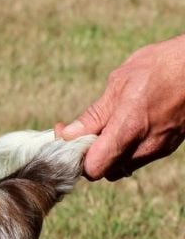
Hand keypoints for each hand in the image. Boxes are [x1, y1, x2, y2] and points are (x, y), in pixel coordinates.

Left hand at [59, 34, 184, 180]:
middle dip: (91, 156)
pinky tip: (128, 127)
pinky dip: (126, 149)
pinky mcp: (169, 146)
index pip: (94, 168)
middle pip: (106, 171)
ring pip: (122, 167)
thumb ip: (94, 115)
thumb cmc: (161, 66)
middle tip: (86, 133)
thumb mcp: (120, 83)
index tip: (70, 137)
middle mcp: (146, 146)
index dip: (77, 158)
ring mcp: (160, 148)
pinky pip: (138, 158)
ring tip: (108, 127)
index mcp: (129, 129)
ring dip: (109, 154)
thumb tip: (69, 134)